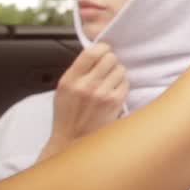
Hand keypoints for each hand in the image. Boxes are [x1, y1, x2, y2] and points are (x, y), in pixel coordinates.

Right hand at [39, 43, 127, 160]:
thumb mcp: (63, 90)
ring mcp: (101, 94)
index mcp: (70, 80)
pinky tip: (113, 92)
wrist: (73, 141)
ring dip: (117, 74)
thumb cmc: (68, 116)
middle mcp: (86, 85)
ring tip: (109, 83)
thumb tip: (96, 52)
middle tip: (107, 69)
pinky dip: (122, 86)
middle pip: (110, 58)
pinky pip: (125, 83)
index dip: (102, 48)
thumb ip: (77, 71)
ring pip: (120, 69)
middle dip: (110, 61)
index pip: (91, 52)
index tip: (103, 51)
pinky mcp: (115, 103)